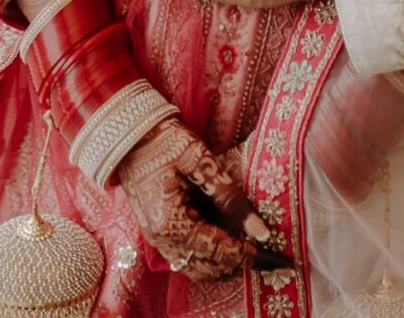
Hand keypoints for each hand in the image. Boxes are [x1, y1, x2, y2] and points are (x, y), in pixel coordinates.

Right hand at [113, 118, 262, 280]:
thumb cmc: (162, 140)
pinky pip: (187, 256)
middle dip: (240, 263)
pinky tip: (226, 240)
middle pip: (209, 267)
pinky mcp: (158, 232)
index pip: (219, 250)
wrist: (127, 134)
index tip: (276, 255)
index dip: (250, 255)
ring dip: (224, 263)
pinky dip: (209, 255)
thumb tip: (260, 230)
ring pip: (197, 267)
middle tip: (268, 254)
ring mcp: (157, 238)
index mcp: (171, 222)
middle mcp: (162, 239)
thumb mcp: (199, 160)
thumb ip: (229, 196)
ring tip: (250, 249)